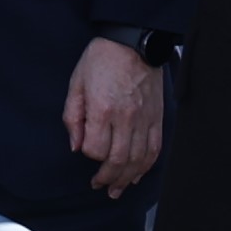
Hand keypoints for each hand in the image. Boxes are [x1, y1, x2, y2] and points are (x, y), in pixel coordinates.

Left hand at [65, 37, 168, 196]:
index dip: (89, 156)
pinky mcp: (157, 117)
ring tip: (117, 188)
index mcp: (102, 109)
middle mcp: (125, 118)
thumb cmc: (102, 59)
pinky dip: (147, 165)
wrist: (133, 41)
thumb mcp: (76, 84)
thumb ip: (73, 118)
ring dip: (126, 178)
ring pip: (138, 159)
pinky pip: (154, 148)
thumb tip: (76, 146)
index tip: (87, 151)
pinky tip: (137, 174)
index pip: (95, 149)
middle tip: (100, 185)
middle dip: (107, 178)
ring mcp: (144, 119)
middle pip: (118, 160)